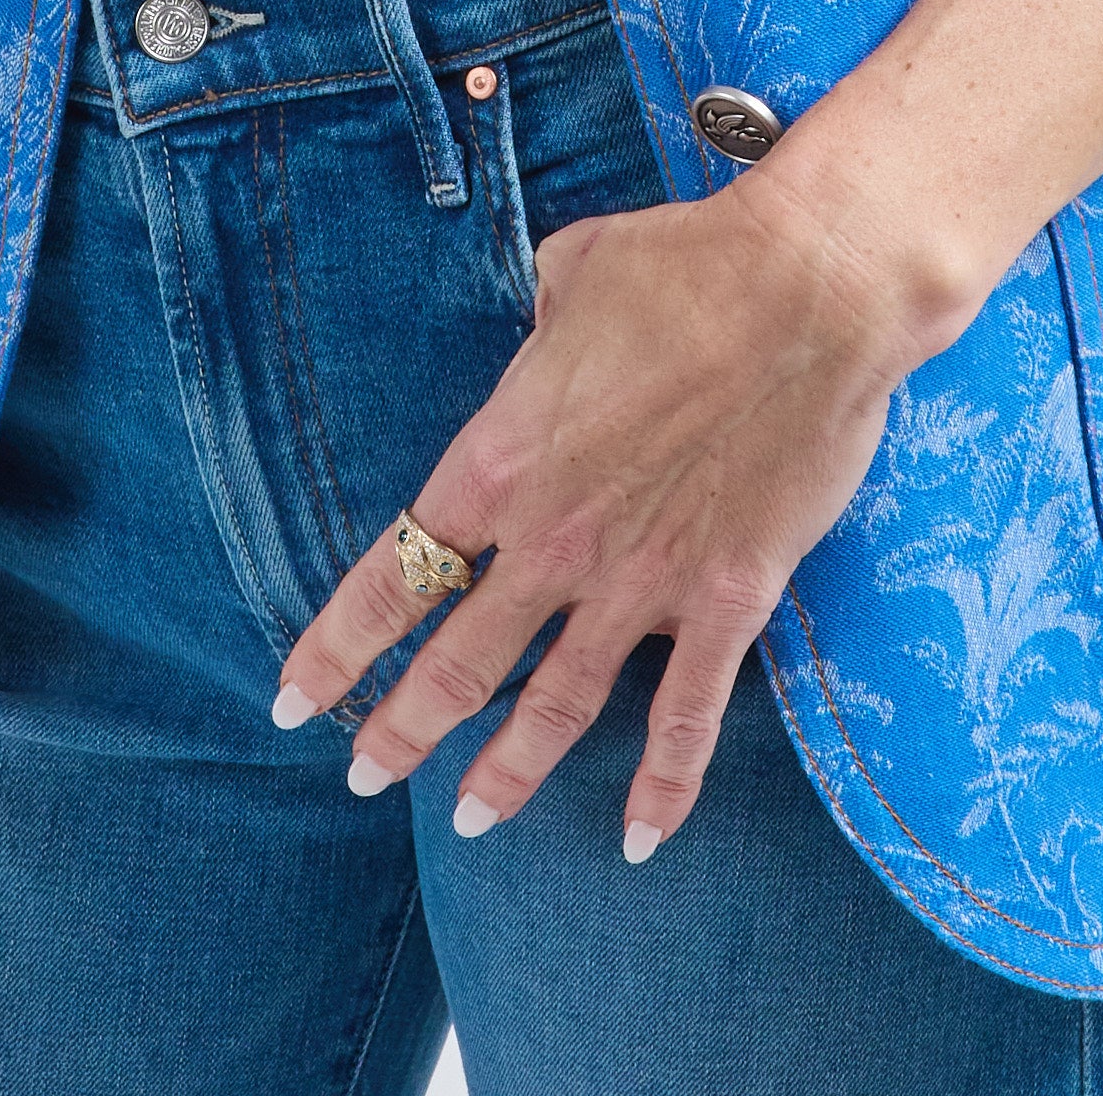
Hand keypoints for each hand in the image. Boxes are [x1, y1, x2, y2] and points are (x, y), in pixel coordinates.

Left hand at [272, 170, 913, 858]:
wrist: (809, 288)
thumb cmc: (684, 265)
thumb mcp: (571, 274)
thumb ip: (537, 327)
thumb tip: (541, 334)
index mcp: (501, 461)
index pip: (395, 573)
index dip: (337, 646)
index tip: (293, 697)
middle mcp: (557, 540)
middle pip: (460, 662)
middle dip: (401, 728)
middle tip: (363, 775)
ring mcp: (643, 581)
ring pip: (557, 707)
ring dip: (507, 773)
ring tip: (470, 821)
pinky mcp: (728, 599)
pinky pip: (687, 716)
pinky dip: (663, 786)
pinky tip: (638, 837)